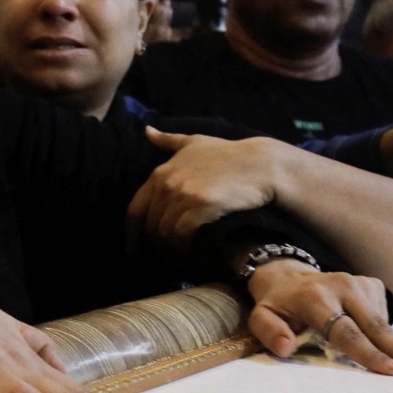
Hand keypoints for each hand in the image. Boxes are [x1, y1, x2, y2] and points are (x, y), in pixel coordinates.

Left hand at [127, 129, 282, 252]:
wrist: (260, 165)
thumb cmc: (228, 154)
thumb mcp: (195, 142)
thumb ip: (169, 141)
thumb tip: (147, 132)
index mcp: (160, 173)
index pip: (135, 208)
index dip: (132, 232)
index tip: (133, 248)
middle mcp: (167, 184)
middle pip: (150, 224)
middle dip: (153, 244)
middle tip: (161, 258)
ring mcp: (183, 194)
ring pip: (164, 232)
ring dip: (167, 250)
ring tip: (175, 260)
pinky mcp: (200, 207)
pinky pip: (180, 235)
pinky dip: (180, 249)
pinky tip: (186, 257)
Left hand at [246, 259, 392, 376]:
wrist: (288, 276)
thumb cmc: (277, 305)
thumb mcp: (261, 317)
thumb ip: (269, 332)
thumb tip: (284, 348)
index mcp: (315, 297)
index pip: (345, 331)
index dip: (368, 352)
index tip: (391, 370)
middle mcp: (342, 286)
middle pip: (376, 326)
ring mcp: (360, 282)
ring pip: (383, 322)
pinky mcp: (371, 284)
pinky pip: (382, 314)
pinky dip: (382, 332)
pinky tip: (376, 339)